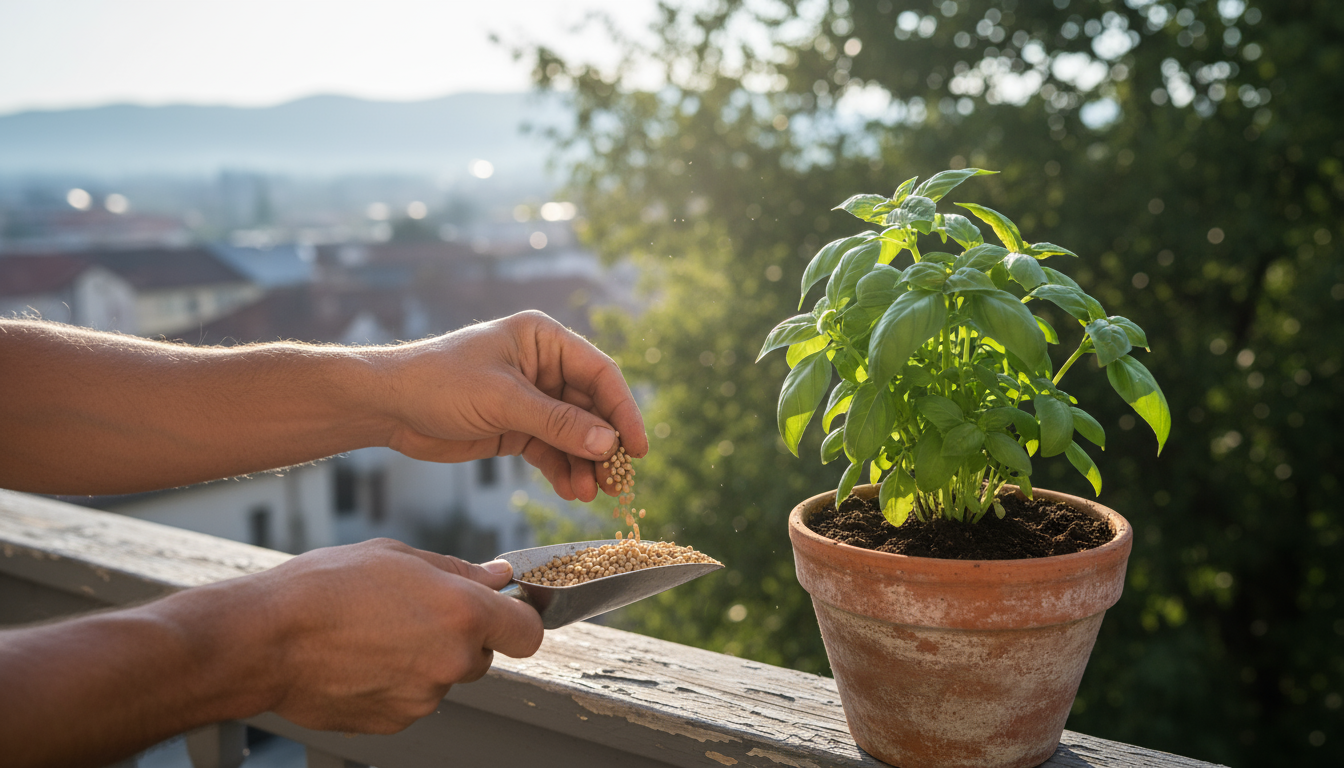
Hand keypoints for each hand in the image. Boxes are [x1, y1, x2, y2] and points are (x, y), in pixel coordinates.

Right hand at [257, 539, 542, 733]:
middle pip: (481, 655)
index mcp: (463, 613)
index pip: (527, 632)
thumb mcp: (399, 557)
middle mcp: (453, 660)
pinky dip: (395, 683)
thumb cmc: (326, 587)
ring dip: (424, 660)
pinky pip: (411, 699)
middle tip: (413, 614)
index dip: (517, 620)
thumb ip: (459, 571)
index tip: (503, 612)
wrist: (266, 639)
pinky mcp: (395, 721)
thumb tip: (497, 577)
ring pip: (443, 678)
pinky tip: (361, 660)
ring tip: (374, 634)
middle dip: (460, 637)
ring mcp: (425, 697)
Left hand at [380, 310, 647, 501]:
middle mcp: (543, 364)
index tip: (637, 448)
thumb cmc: (440, 383)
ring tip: (593, 494)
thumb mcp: (503, 401)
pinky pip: (551, 449)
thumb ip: (557, 423)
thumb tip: (609, 443)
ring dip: (584, 464)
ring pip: (573, 433)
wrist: (388, 406)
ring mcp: (531, 398)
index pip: (599, 374)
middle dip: (604, 445)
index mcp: (544, 338)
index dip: (623, 411)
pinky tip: (571, 491)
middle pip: (591, 408)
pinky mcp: (516, 427)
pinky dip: (562, 470)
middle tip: (619, 482)